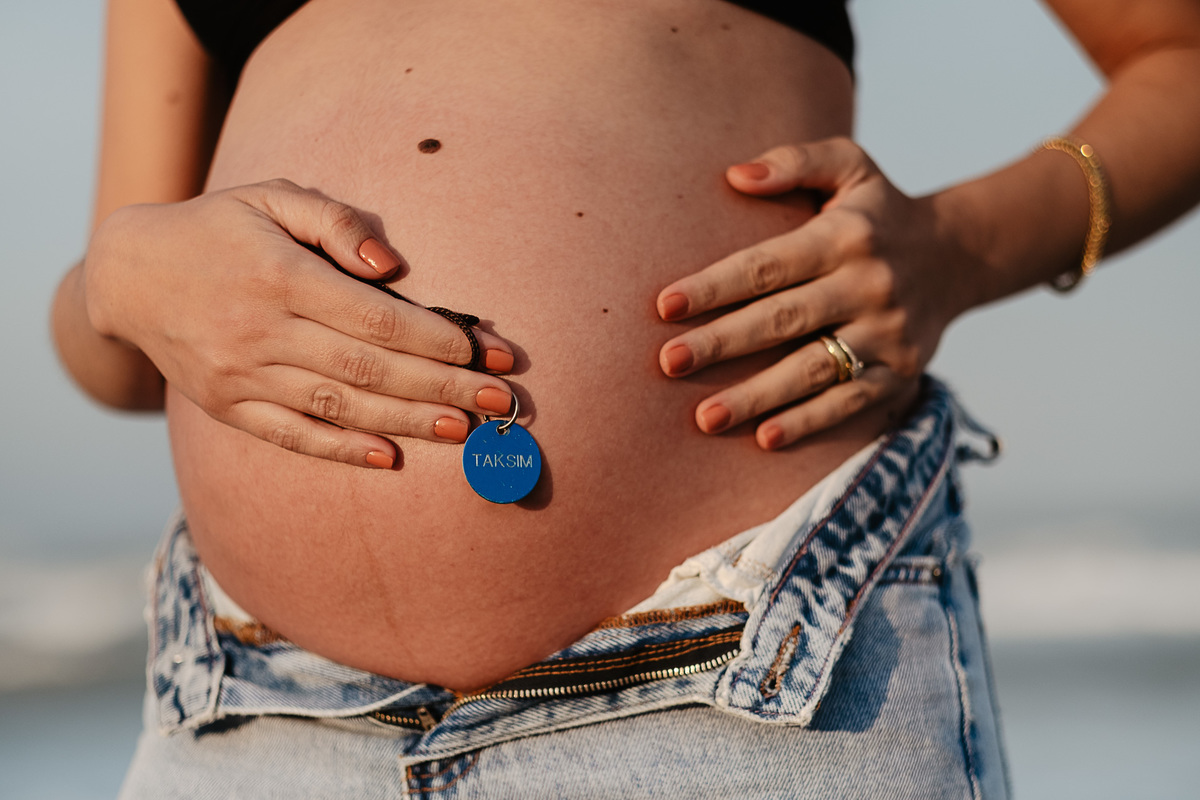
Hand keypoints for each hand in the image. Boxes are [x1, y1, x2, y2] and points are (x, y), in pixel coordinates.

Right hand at [84, 179, 515, 468]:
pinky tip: (391, 458)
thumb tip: (393, 266)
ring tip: (465, 431)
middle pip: (370, 369)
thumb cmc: (220, 228)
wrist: (129, 275)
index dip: (436, 339)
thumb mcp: (271, 197)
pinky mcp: (228, 406)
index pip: (376, 318)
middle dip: (443, 387)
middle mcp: (261, 331)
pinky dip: (342, 451)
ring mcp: (242, 376)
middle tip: (502, 401)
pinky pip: (292, 436)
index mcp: (280, 276)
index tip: (486, 352)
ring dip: (408, 423)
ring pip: (340, 408)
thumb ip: (336, 223)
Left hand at [656, 137, 976, 448]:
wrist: (960, 255)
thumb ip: (794, 162)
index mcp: (845, 236)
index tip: (665, 306)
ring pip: (813, 369)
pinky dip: (809, 421)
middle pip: (782, 320)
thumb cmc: (877, 212)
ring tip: (705, 417)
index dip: (715, 287)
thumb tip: (734, 175)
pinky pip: (851, 402)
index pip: (767, 265)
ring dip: (757, 396)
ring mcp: (888, 333)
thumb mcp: (849, 165)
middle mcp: (869, 284)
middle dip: (721, 343)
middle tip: (669, 363)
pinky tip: (765, 437)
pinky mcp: (903, 372)